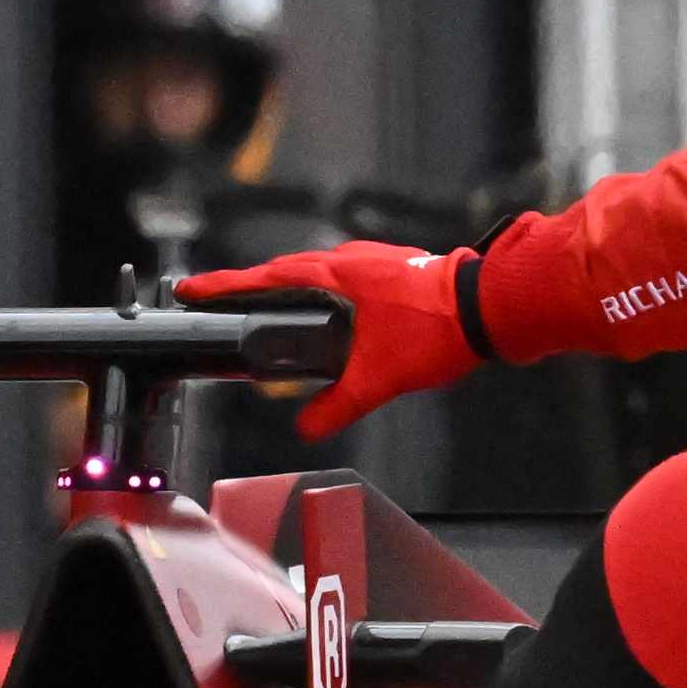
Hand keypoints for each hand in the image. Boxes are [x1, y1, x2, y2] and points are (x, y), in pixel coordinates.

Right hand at [179, 241, 465, 439]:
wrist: (493, 307)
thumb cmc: (440, 328)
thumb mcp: (380, 377)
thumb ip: (339, 405)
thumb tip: (307, 427)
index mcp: (338, 274)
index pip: (266, 278)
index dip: (224, 286)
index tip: (192, 288)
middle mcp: (352, 260)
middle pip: (287, 271)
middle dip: (251, 287)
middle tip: (221, 299)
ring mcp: (375, 262)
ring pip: (318, 274)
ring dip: (289, 290)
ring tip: (266, 309)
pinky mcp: (395, 272)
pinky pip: (343, 280)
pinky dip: (322, 295)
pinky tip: (329, 317)